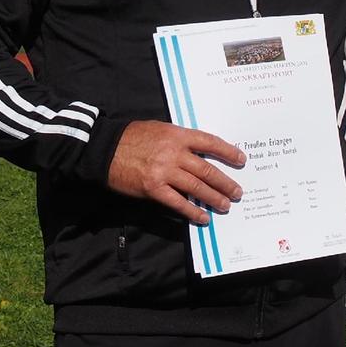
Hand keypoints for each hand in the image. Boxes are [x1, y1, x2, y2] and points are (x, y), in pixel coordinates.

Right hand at [106, 120, 244, 222]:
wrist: (103, 148)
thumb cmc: (132, 137)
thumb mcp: (160, 129)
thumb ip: (180, 140)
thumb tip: (201, 151)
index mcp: (178, 135)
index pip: (210, 142)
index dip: (228, 152)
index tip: (241, 160)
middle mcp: (174, 153)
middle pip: (207, 169)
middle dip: (225, 182)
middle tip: (237, 191)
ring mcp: (164, 171)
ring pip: (196, 187)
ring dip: (214, 198)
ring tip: (226, 205)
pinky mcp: (153, 188)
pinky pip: (177, 202)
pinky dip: (192, 211)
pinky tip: (202, 217)